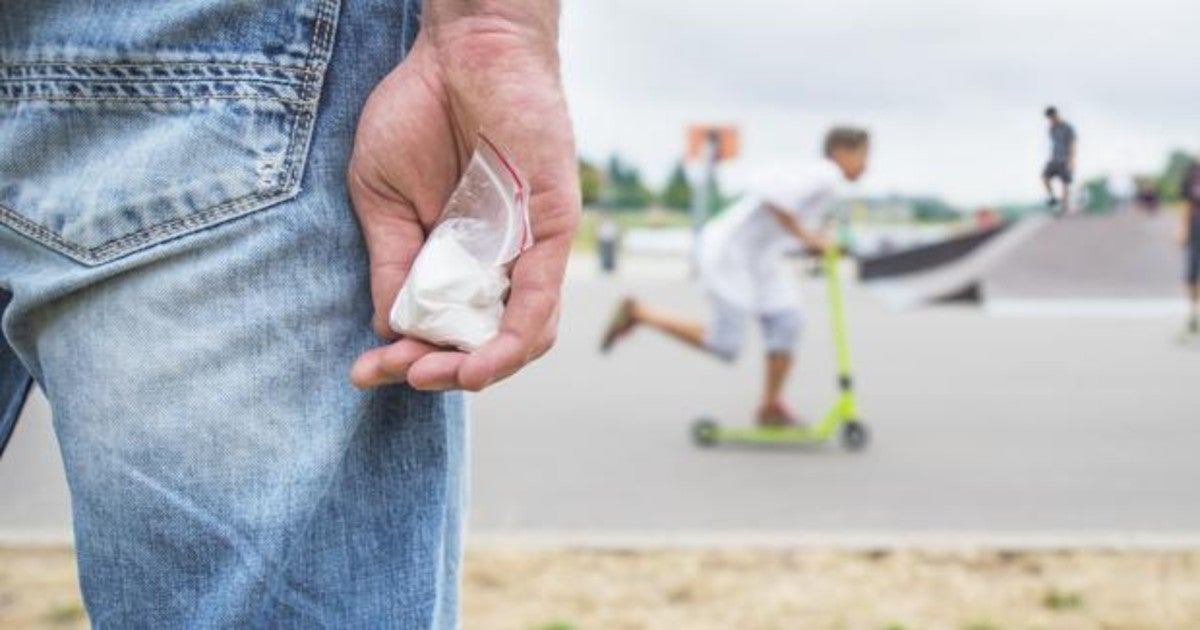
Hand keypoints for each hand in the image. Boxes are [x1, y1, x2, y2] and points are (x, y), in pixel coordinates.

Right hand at [348, 12, 578, 390]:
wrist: (462, 50)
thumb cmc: (420, 113)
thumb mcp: (385, 200)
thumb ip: (392, 264)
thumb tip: (390, 330)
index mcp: (456, 261)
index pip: (446, 332)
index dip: (408, 359)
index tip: (368, 370)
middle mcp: (498, 265)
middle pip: (484, 345)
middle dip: (437, 372)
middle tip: (397, 373)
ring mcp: (529, 251)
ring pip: (521, 337)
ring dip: (478, 368)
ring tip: (433, 375)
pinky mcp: (553, 230)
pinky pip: (542, 298)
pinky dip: (513, 338)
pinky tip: (478, 363)